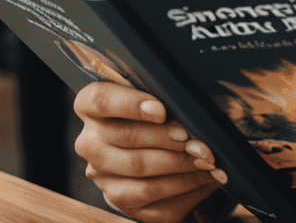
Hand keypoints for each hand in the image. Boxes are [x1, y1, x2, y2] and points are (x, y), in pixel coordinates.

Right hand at [74, 82, 225, 222]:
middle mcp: (89, 142)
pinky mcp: (119, 202)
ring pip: (139, 171)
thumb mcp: (155, 94)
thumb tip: (190, 110)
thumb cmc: (156, 111)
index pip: (100, 99)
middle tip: (195, 139)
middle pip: (126, 137)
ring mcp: (102, 175)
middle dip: (167, 138)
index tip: (161, 111)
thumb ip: (163, 95)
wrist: (151, 148)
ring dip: (180, 165)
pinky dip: (186, 187)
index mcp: (90, 106)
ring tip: (206, 159)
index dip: (130, 104)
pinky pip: (152, 200)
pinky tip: (206, 177)